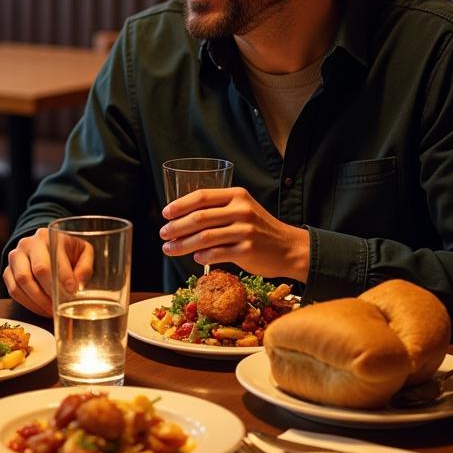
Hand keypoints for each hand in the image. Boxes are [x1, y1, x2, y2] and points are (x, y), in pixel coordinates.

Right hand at [3, 227, 93, 316]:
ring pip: (22, 282)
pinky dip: (28, 304)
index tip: (72, 292)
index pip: (52, 260)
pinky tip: (42, 308)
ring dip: (38, 301)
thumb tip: (78, 285)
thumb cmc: (66, 250)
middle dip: (50, 292)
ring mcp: (15, 258)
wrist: (44, 245)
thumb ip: (85, 267)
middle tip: (60, 306)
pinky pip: (14, 291)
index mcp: (47, 236)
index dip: (63, 278)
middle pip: (35, 271)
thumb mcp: (83, 251)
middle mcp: (27, 244)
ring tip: (52, 310)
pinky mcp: (8, 272)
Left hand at [160, 187, 309, 280]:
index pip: (202, 196)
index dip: (180, 205)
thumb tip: (181, 218)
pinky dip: (202, 256)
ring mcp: (245, 230)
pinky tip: (195, 257)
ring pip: (204, 237)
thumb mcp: (243, 209)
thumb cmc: (259, 228)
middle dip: (176, 227)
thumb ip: (219, 209)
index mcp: (237, 195)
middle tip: (163, 234)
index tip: (165, 214)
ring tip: (169, 248)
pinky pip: (217, 253)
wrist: (289, 248)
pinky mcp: (247, 250)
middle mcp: (241, 210)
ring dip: (182, 244)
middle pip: (199, 218)